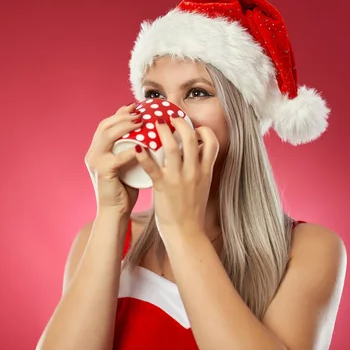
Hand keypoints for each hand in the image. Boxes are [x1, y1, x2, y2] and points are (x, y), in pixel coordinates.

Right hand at [85, 102, 141, 215]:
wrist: (115, 213)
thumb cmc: (124, 190)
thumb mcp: (127, 165)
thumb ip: (132, 150)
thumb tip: (151, 135)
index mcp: (97, 150)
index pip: (106, 125)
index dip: (119, 113)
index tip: (135, 106)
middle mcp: (93, 154)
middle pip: (105, 125)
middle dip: (122, 116)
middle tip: (140, 112)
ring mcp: (96, 163)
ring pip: (107, 135)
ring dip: (125, 126)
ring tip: (141, 122)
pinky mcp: (103, 173)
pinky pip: (118, 157)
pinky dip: (131, 150)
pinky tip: (143, 145)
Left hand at [134, 114, 218, 234]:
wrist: (186, 232)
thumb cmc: (192, 210)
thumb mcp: (203, 186)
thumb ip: (200, 168)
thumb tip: (196, 151)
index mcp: (205, 171)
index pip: (211, 142)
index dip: (204, 130)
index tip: (194, 127)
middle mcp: (193, 172)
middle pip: (190, 138)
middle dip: (180, 122)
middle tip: (171, 118)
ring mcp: (178, 179)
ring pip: (171, 147)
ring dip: (162, 131)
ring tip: (155, 124)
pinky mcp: (163, 187)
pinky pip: (152, 167)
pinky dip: (144, 156)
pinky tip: (138, 147)